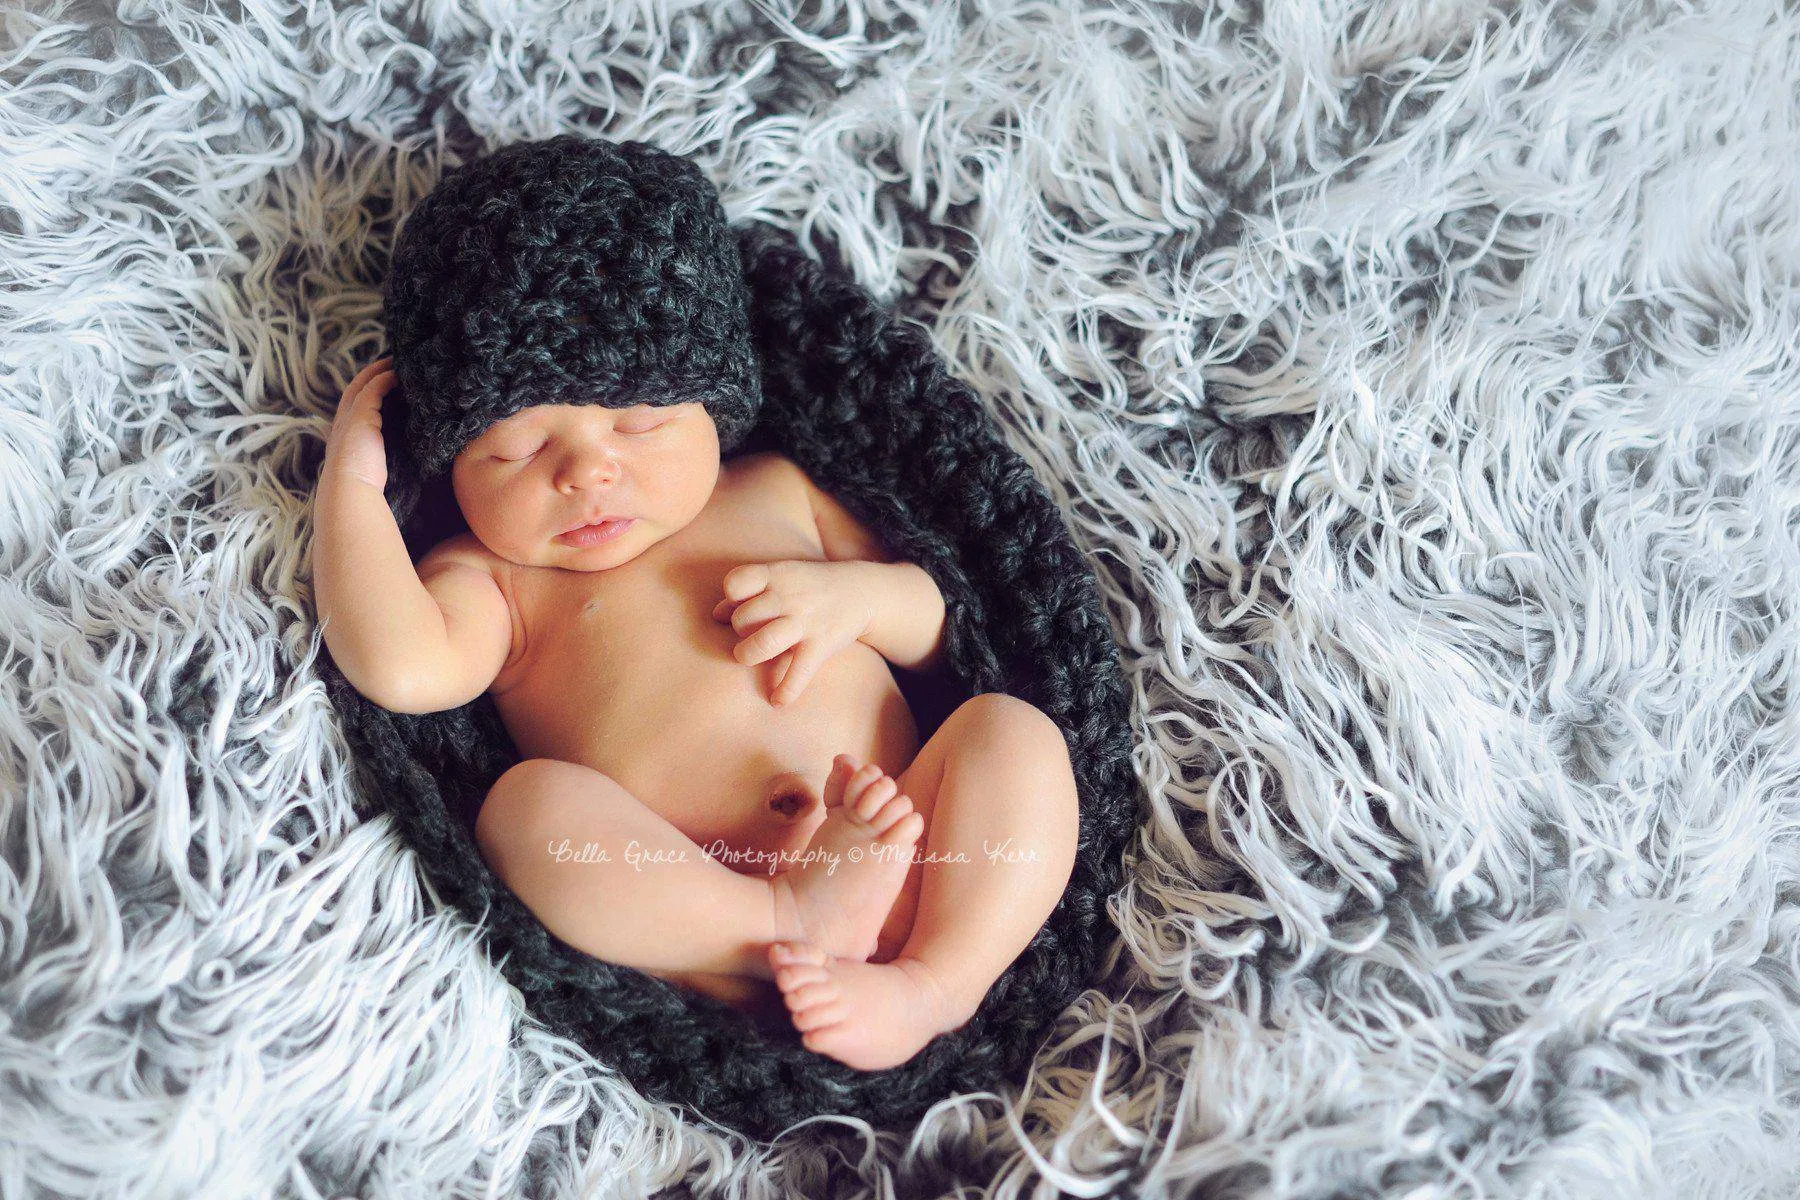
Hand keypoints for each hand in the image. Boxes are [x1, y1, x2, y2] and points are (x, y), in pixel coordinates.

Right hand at [323, 356, 396, 490]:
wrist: (349, 493)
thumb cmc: (363, 490)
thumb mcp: (370, 470)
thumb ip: (378, 460)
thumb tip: (402, 462)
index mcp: (344, 437)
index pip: (354, 407)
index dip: (367, 393)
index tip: (384, 385)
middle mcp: (342, 424)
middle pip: (355, 389)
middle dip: (371, 374)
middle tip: (391, 363)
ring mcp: (349, 418)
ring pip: (362, 384)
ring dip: (379, 370)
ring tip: (397, 361)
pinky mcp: (360, 416)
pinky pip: (373, 388)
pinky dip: (384, 378)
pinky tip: (397, 373)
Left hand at [711, 560, 874, 706]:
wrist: (862, 590)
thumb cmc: (810, 586)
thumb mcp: (781, 577)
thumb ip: (748, 591)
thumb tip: (716, 614)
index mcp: (776, 576)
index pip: (736, 583)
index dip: (731, 597)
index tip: (740, 605)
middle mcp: (789, 597)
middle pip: (743, 619)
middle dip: (741, 630)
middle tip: (752, 633)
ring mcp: (805, 621)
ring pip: (763, 643)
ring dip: (748, 654)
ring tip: (751, 657)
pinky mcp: (821, 645)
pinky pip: (798, 672)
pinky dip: (786, 691)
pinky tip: (778, 700)